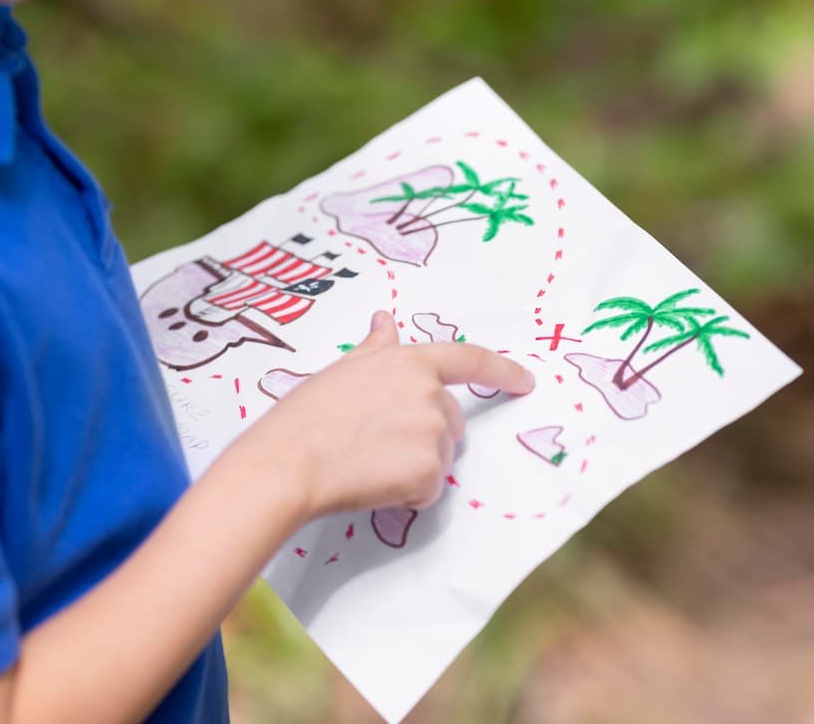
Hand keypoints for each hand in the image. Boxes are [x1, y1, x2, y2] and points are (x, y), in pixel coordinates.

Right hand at [244, 311, 534, 518]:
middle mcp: (430, 393)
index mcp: (409, 362)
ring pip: (439, 457)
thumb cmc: (305, 416)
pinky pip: (429, 489)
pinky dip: (407, 494)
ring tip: (366, 463)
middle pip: (451, 421)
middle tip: (375, 444)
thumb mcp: (342, 370)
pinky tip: (373, 484)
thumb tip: (385, 319)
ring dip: (413, 467)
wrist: (288, 462)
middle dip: (425, 436)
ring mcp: (432, 432)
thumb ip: (375, 349)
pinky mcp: (429, 470)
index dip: (502, 372)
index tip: (525, 381)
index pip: (469, 361)